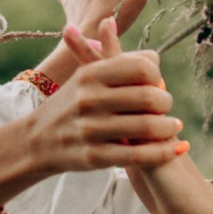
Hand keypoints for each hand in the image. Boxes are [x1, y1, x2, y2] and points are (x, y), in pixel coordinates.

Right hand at [0, 47, 185, 206]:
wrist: (37, 141)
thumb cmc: (71, 105)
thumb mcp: (85, 76)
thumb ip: (119, 65)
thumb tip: (155, 57)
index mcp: (90, 74)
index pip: (141, 67)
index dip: (156, 76)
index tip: (157, 84)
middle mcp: (89, 99)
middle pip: (149, 97)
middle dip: (166, 102)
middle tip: (168, 107)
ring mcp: (91, 129)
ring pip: (148, 127)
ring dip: (169, 128)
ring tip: (173, 127)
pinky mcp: (94, 157)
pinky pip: (140, 155)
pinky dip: (164, 152)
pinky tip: (175, 148)